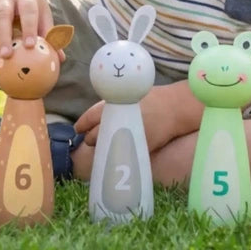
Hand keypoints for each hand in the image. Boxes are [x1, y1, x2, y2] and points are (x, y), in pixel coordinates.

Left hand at [75, 83, 197, 153]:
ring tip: (104, 143)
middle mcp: (116, 123)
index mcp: (112, 107)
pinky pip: (119, 154)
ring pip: (104, 148)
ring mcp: (125, 137)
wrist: (172, 109)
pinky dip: (115, 152)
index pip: (89, 118)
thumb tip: (96, 117)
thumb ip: (110, 106)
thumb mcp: (128, 95)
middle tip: (90, 137)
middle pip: (93, 137)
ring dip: (101, 146)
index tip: (78, 129)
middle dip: (90, 138)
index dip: (81, 125)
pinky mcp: (135, 149)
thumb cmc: (151, 99)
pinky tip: (117, 149)